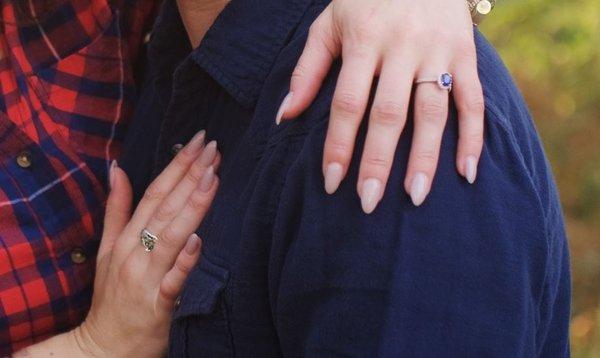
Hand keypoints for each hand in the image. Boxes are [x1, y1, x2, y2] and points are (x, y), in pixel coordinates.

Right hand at [76, 131, 219, 356]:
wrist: (103, 348)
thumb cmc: (112, 297)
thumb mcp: (107, 250)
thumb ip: (116, 209)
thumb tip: (118, 170)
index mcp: (126, 237)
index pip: (154, 192)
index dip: (177, 166)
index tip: (198, 141)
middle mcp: (135, 252)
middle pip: (165, 207)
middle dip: (190, 174)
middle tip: (213, 147)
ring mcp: (146, 278)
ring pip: (170, 236)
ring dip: (191, 206)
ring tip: (211, 177)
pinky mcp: (157, 305)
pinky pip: (172, 281)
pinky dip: (184, 261)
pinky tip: (198, 240)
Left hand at [277, 0, 483, 211]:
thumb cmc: (365, 0)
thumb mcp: (330, 24)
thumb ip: (308, 69)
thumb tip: (285, 116)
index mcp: (365, 40)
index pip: (349, 103)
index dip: (340, 145)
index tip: (332, 182)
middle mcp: (403, 48)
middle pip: (389, 113)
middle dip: (378, 161)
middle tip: (369, 202)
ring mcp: (437, 52)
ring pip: (432, 111)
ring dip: (425, 157)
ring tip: (416, 197)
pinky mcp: (465, 54)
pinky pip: (473, 100)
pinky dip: (473, 137)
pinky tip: (466, 174)